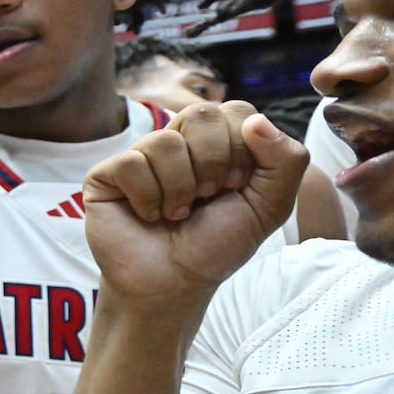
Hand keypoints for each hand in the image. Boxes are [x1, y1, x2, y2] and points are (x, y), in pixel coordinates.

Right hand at [83, 101, 306, 301]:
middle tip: (206, 197)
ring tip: (176, 213)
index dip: (241, 149)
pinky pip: (131, 163)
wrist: (175, 283)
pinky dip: (148, 198)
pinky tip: (148, 215)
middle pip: (200, 115)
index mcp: (216, 141)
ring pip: (165, 141)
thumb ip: (286, 161)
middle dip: (212, 164)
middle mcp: (177, 140)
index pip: (235, 110)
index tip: (235, 186)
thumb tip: (258, 120)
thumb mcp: (269, 206)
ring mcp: (139, 154)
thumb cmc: (216, 245)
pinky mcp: (107, 173)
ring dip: (179, 189)